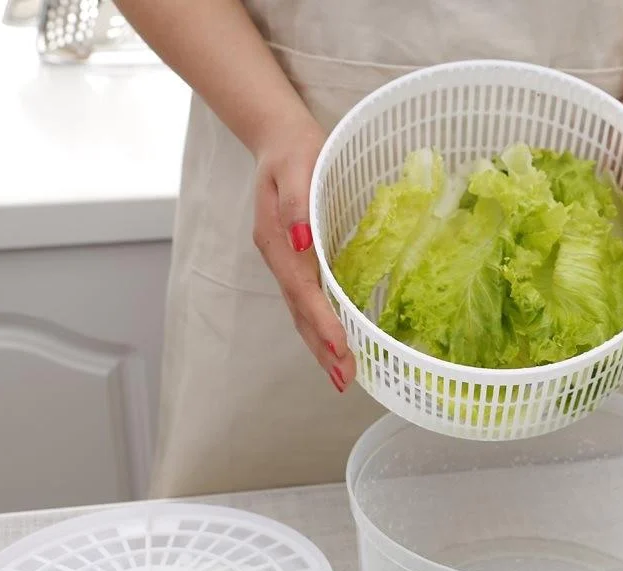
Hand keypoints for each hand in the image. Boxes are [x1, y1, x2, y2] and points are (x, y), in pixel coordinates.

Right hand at [252, 115, 355, 391]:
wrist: (277, 139)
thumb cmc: (293, 151)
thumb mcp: (297, 166)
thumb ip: (297, 204)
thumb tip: (302, 242)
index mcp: (278, 242)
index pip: (302, 290)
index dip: (321, 321)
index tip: (340, 348)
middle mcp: (279, 259)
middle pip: (299, 313)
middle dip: (322, 348)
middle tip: (345, 380)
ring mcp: (285, 264)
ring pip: (301, 313)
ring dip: (320, 346)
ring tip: (342, 376)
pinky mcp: (295, 263)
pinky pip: (306, 302)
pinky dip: (319, 328)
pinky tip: (333, 343)